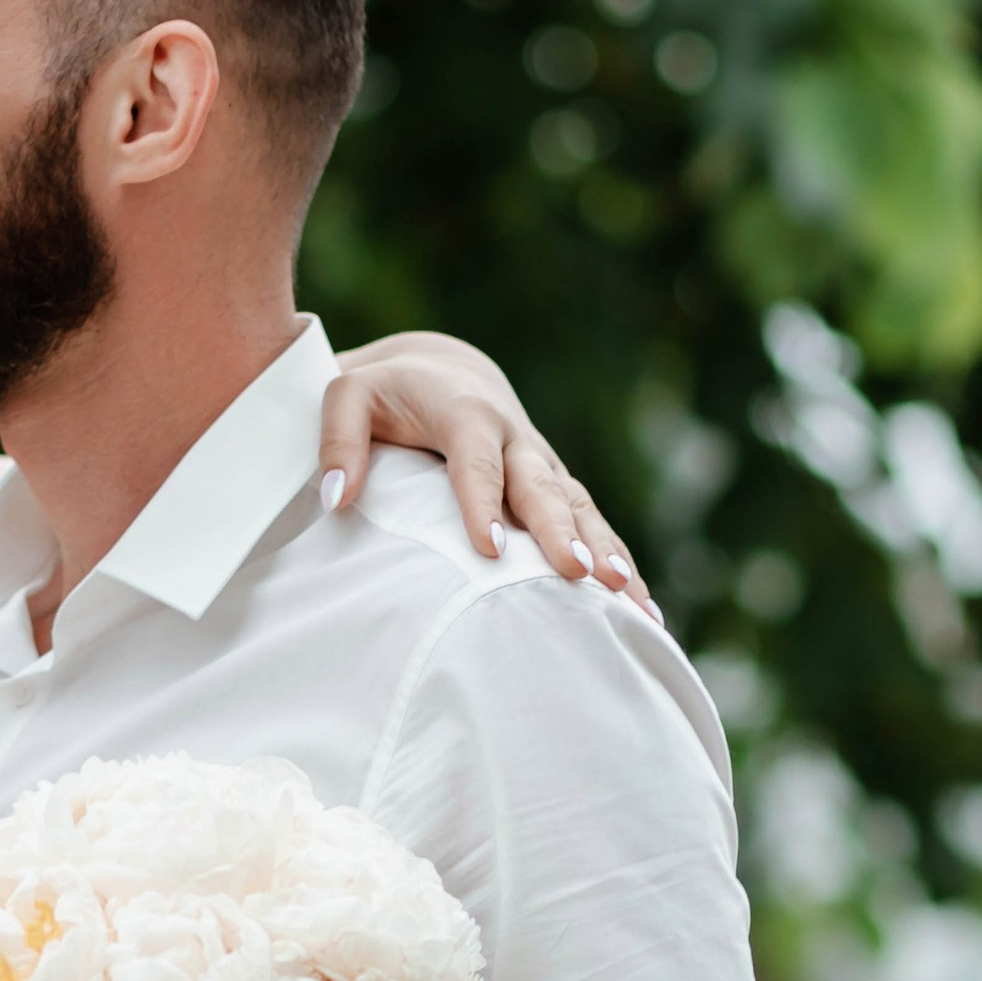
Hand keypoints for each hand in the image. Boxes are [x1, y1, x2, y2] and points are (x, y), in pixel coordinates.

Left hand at [326, 334, 655, 612]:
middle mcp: (514, 438)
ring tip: (630, 600)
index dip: (482, 502)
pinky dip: (619, 562)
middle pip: (542, 486)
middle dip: (563, 532)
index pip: (474, 460)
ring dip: (607, 551)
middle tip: (581, 575)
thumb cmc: (386, 392)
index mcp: (465, 412)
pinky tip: (643, 609)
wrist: (443, 371)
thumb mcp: (346, 397)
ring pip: (580, 507)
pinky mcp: (556, 486)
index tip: (489, 549)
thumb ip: (338, 441)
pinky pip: (593, 524)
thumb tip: (338, 498)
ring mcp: (541, 463)